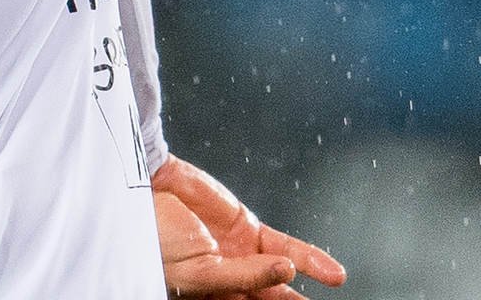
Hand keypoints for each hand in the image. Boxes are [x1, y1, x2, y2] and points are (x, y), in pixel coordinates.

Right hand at [152, 155, 346, 298]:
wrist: (143, 192)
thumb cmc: (154, 240)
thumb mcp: (199, 272)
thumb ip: (243, 276)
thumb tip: (286, 272)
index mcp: (209, 299)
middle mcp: (227, 281)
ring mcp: (239, 254)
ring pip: (282, 274)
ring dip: (309, 281)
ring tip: (337, 282)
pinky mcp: (247, 227)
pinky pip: (284, 245)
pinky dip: (308, 256)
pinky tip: (327, 270)